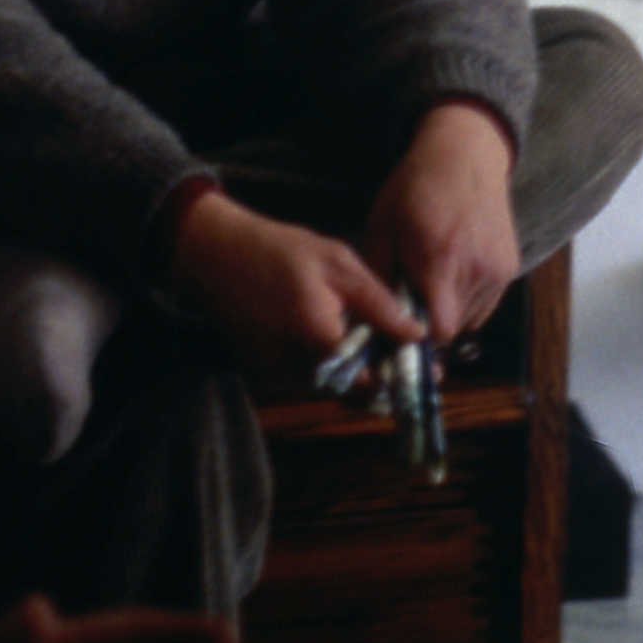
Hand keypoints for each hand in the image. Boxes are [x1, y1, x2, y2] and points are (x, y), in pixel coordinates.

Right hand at [166, 188, 420, 387]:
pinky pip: (308, 379)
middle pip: (353, 391)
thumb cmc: (281, 251)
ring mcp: (278, 375)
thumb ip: (379, 304)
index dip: (399, 375)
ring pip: (332, 387)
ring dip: (354, 372)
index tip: (425, 366)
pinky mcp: (266, 374)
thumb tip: (417, 334)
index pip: (373, 381)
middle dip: (380, 376)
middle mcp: (298, 368)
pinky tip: (333, 337)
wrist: (217, 254)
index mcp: (321, 340)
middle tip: (398, 353)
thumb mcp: (338, 263)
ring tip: (370, 341)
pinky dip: (327, 366)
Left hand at [363, 102, 519, 342]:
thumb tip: (379, 321)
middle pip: (454, 327)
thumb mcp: (382, 227)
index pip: (439, 329)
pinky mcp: (511, 267)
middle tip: (415, 296)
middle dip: (432, 320)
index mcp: (439, 259)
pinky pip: (487, 302)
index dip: (420, 335)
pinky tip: (456, 269)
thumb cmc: (414, 189)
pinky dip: (469, 297)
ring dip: (452, 310)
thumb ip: (380, 278)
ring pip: (472, 318)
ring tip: (436, 278)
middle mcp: (476, 269)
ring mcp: (498, 270)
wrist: (464, 156)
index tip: (404, 324)